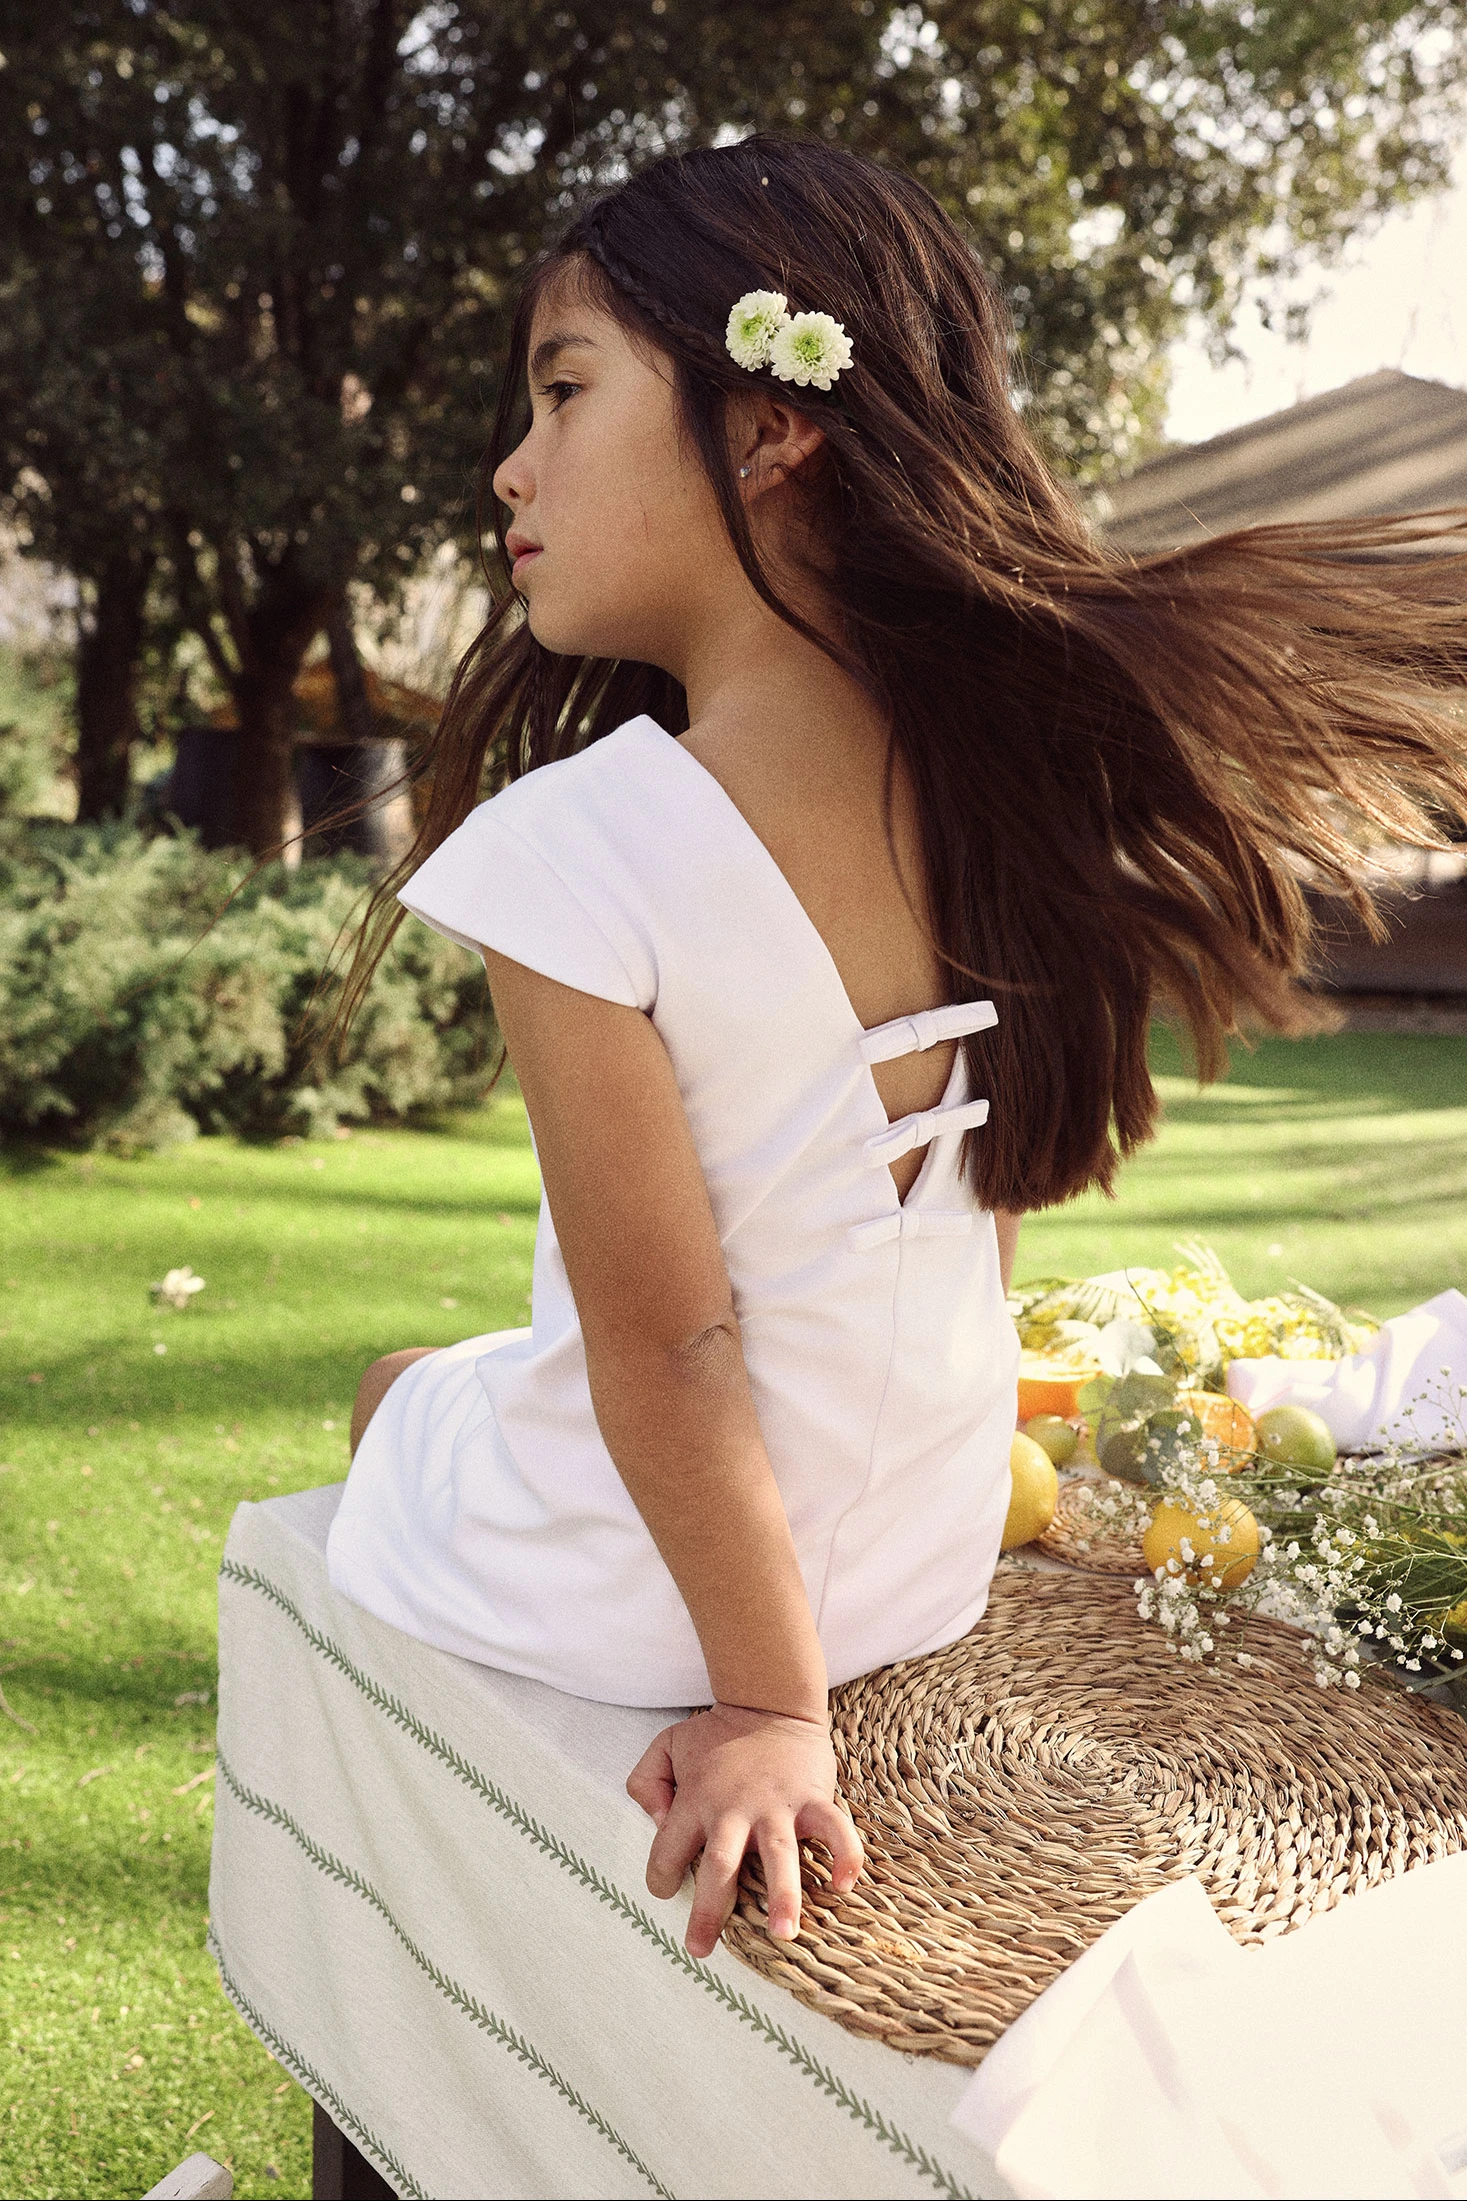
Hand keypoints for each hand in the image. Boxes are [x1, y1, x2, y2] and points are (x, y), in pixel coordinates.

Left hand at [626, 1702, 864, 1957]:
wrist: (769, 1699)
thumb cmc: (717, 1733)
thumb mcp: (666, 1745)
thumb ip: (645, 1782)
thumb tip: (656, 1821)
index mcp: (695, 1802)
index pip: (666, 1850)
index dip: (659, 1876)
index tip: (666, 1891)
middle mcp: (733, 1809)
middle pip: (718, 1866)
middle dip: (709, 1911)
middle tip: (701, 1948)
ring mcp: (776, 1805)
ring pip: (778, 1854)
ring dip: (782, 1895)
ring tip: (784, 1934)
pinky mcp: (812, 1797)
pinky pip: (833, 1829)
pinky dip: (843, 1855)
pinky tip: (844, 1884)